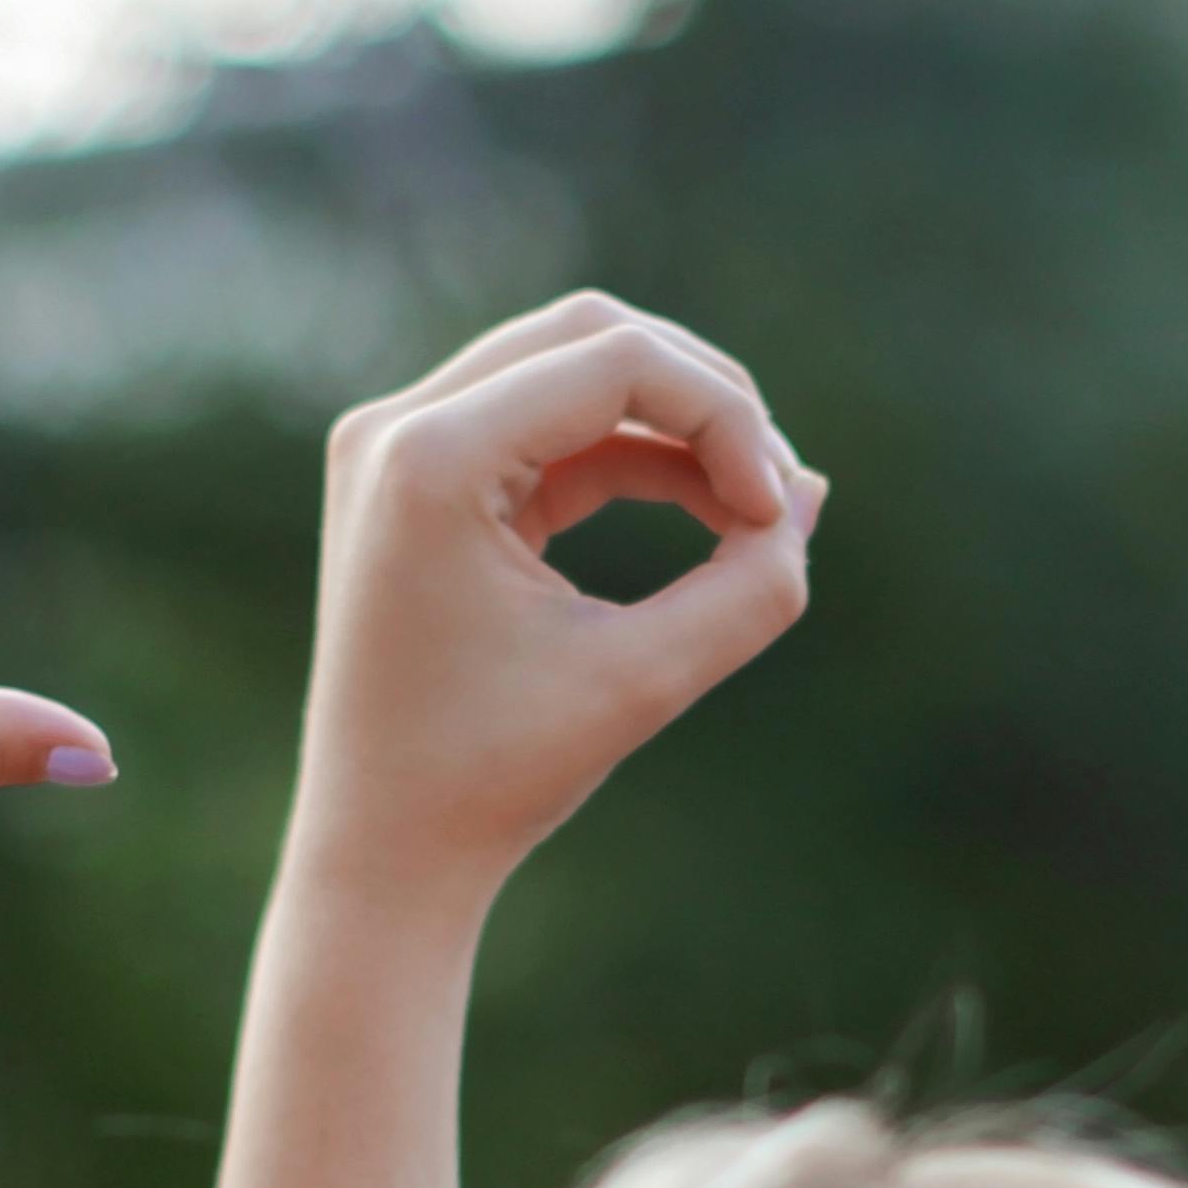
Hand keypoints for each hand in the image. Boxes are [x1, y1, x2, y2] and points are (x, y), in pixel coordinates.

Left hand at [284, 290, 819, 915]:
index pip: (616, 359)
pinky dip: (628, 457)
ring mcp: (395, 446)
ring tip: (752, 513)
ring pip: (571, 368)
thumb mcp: (642, 682)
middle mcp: (396, 427)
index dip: (726, 417)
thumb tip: (808, 495)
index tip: (776, 518)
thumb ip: (751, 589)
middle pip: (592, 336)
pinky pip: (544, 425)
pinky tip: (709, 512)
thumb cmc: (493, 779)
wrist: (379, 851)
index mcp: (429, 459)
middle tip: (776, 495)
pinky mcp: (415, 479)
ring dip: (674, 424)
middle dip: (705, 399)